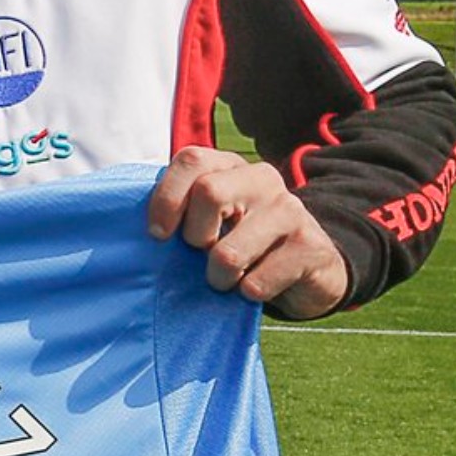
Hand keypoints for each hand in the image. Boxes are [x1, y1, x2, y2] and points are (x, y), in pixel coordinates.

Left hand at [145, 148, 348, 318]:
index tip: (158, 235)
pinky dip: (246, 294)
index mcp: (232, 167)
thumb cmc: (242, 244)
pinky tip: (256, 287)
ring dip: (218, 278)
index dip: (166, 198)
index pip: (190, 160)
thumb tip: (144, 230)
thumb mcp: (211, 219)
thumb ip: (181, 210)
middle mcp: (263, 179)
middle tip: (202, 254)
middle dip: (194, 237)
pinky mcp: (310, 247)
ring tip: (228, 279)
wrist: (309, 269)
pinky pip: (256, 284)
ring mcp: (291, 210)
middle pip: (209, 193)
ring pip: (228, 253)